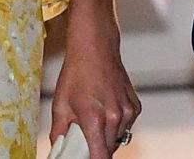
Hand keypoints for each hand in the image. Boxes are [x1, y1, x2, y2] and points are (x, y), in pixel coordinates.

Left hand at [49, 17, 140, 158]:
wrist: (95, 46)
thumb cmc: (77, 71)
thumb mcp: (60, 103)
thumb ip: (58, 133)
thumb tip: (57, 150)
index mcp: (95, 119)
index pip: (100, 158)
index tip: (85, 158)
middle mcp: (115, 117)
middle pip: (108, 150)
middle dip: (96, 147)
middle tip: (85, 134)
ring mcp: (128, 112)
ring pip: (118, 139)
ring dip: (107, 136)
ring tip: (95, 117)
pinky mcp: (135, 106)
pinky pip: (126, 126)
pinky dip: (117, 124)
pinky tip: (106, 109)